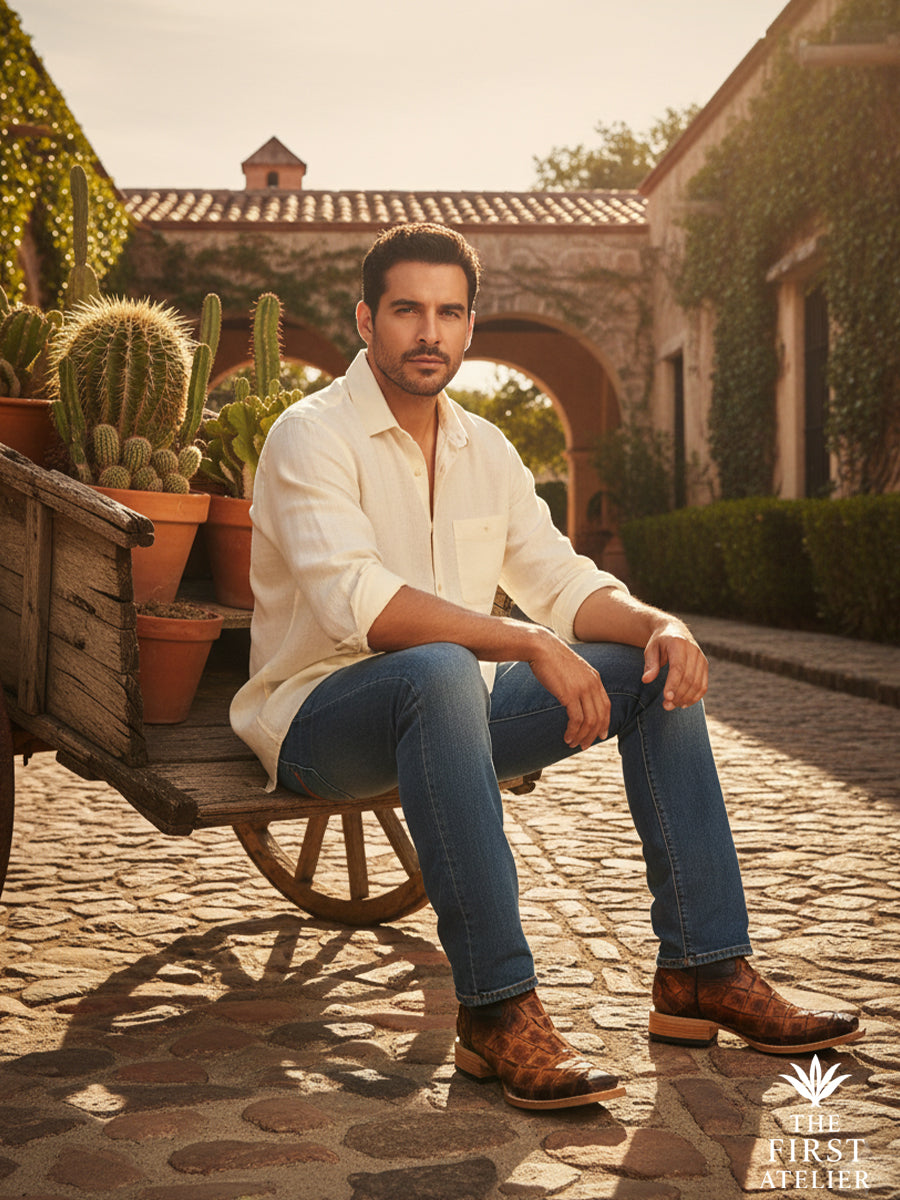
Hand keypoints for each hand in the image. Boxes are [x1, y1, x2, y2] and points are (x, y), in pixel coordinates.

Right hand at [528, 630, 610, 749]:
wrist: (541, 647)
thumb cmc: (551, 658)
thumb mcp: (572, 670)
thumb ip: (578, 682)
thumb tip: (576, 697)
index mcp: (595, 678)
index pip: (606, 705)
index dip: (605, 722)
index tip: (600, 735)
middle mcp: (592, 684)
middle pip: (600, 716)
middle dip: (593, 734)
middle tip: (584, 745)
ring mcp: (582, 689)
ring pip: (590, 721)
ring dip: (582, 736)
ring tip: (573, 744)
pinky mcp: (570, 694)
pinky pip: (577, 719)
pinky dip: (573, 731)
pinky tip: (567, 737)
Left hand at [641, 619, 707, 710]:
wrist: (675, 630)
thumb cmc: (659, 642)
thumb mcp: (650, 649)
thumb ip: (650, 664)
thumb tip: (646, 680)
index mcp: (678, 644)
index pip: (678, 667)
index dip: (673, 684)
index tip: (666, 697)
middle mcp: (693, 650)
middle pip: (689, 678)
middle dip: (678, 694)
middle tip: (666, 705)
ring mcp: (701, 658)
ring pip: (698, 684)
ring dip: (686, 698)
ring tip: (672, 705)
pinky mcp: (705, 665)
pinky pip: (703, 685)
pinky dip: (695, 697)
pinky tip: (683, 704)